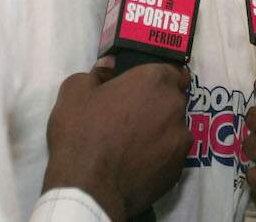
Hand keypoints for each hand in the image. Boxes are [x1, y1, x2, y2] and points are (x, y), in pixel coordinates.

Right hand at [43, 61, 190, 219]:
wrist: (89, 189)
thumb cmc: (82, 132)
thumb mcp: (75, 91)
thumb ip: (97, 73)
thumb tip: (109, 67)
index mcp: (155, 80)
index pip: (173, 70)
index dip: (158, 78)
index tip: (143, 88)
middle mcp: (175, 106)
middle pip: (174, 99)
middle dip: (158, 104)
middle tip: (132, 115)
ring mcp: (180, 140)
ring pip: (174, 128)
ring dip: (160, 130)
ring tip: (133, 143)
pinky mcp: (178, 169)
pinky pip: (171, 154)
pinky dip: (159, 155)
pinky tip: (136, 162)